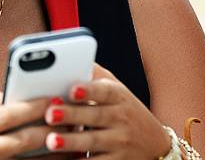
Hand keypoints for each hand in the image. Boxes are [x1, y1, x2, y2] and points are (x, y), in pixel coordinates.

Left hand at [43, 65, 171, 158]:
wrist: (155, 145)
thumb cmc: (126, 112)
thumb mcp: (118, 91)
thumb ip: (96, 76)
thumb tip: (72, 59)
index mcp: (120, 97)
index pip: (106, 91)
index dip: (90, 90)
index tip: (73, 89)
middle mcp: (122, 119)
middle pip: (95, 116)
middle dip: (72, 115)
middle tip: (50, 114)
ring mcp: (120, 143)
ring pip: (93, 142)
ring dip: (71, 141)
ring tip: (52, 141)